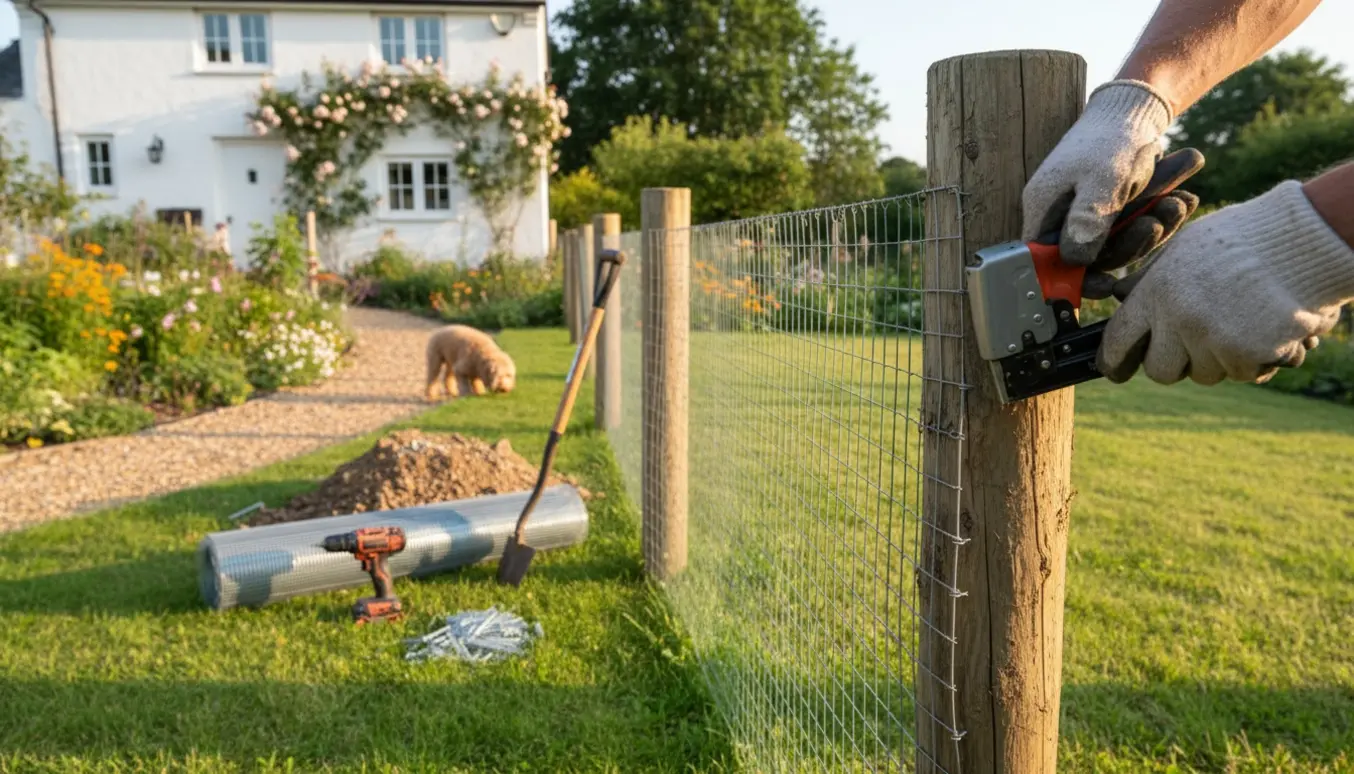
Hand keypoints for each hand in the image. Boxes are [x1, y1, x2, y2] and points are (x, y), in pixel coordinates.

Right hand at [1022, 80, 1174, 266]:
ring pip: (1119, 241)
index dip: (1074, 279)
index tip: (1106, 285)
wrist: (1136, 105)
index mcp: (1045, 209)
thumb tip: (1073, 261)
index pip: (1048, 261)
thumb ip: (1087, 221)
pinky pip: (1134, 225)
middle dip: (1133, 241)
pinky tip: (1185, 197)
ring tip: (1182, 201)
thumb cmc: (1113, 138)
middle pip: (1090, 254)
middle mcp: (1061, 214)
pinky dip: (1159, 214)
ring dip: (1155, 224)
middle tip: (1162, 220)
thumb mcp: (1102, 179)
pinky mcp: (1111, 206)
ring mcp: (1086, 211)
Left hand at [1098, 180, 1353, 385]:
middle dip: (1175, 363)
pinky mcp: (1243, 354)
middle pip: (1159, 371)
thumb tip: (1121, 296)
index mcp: (1156, 292)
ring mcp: (1210, 339)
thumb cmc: (1243, 240)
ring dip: (1218, 359)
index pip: (1118, 341)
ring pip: (1203, 374)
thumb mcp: (1184, 249)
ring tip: (1239, 322)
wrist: (1302, 240)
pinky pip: (1241, 374)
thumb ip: (1151, 279)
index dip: (1114, 361)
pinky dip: (1252, 360)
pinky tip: (1263, 330)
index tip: (1116, 370)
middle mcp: (1176, 319)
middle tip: (1197, 343)